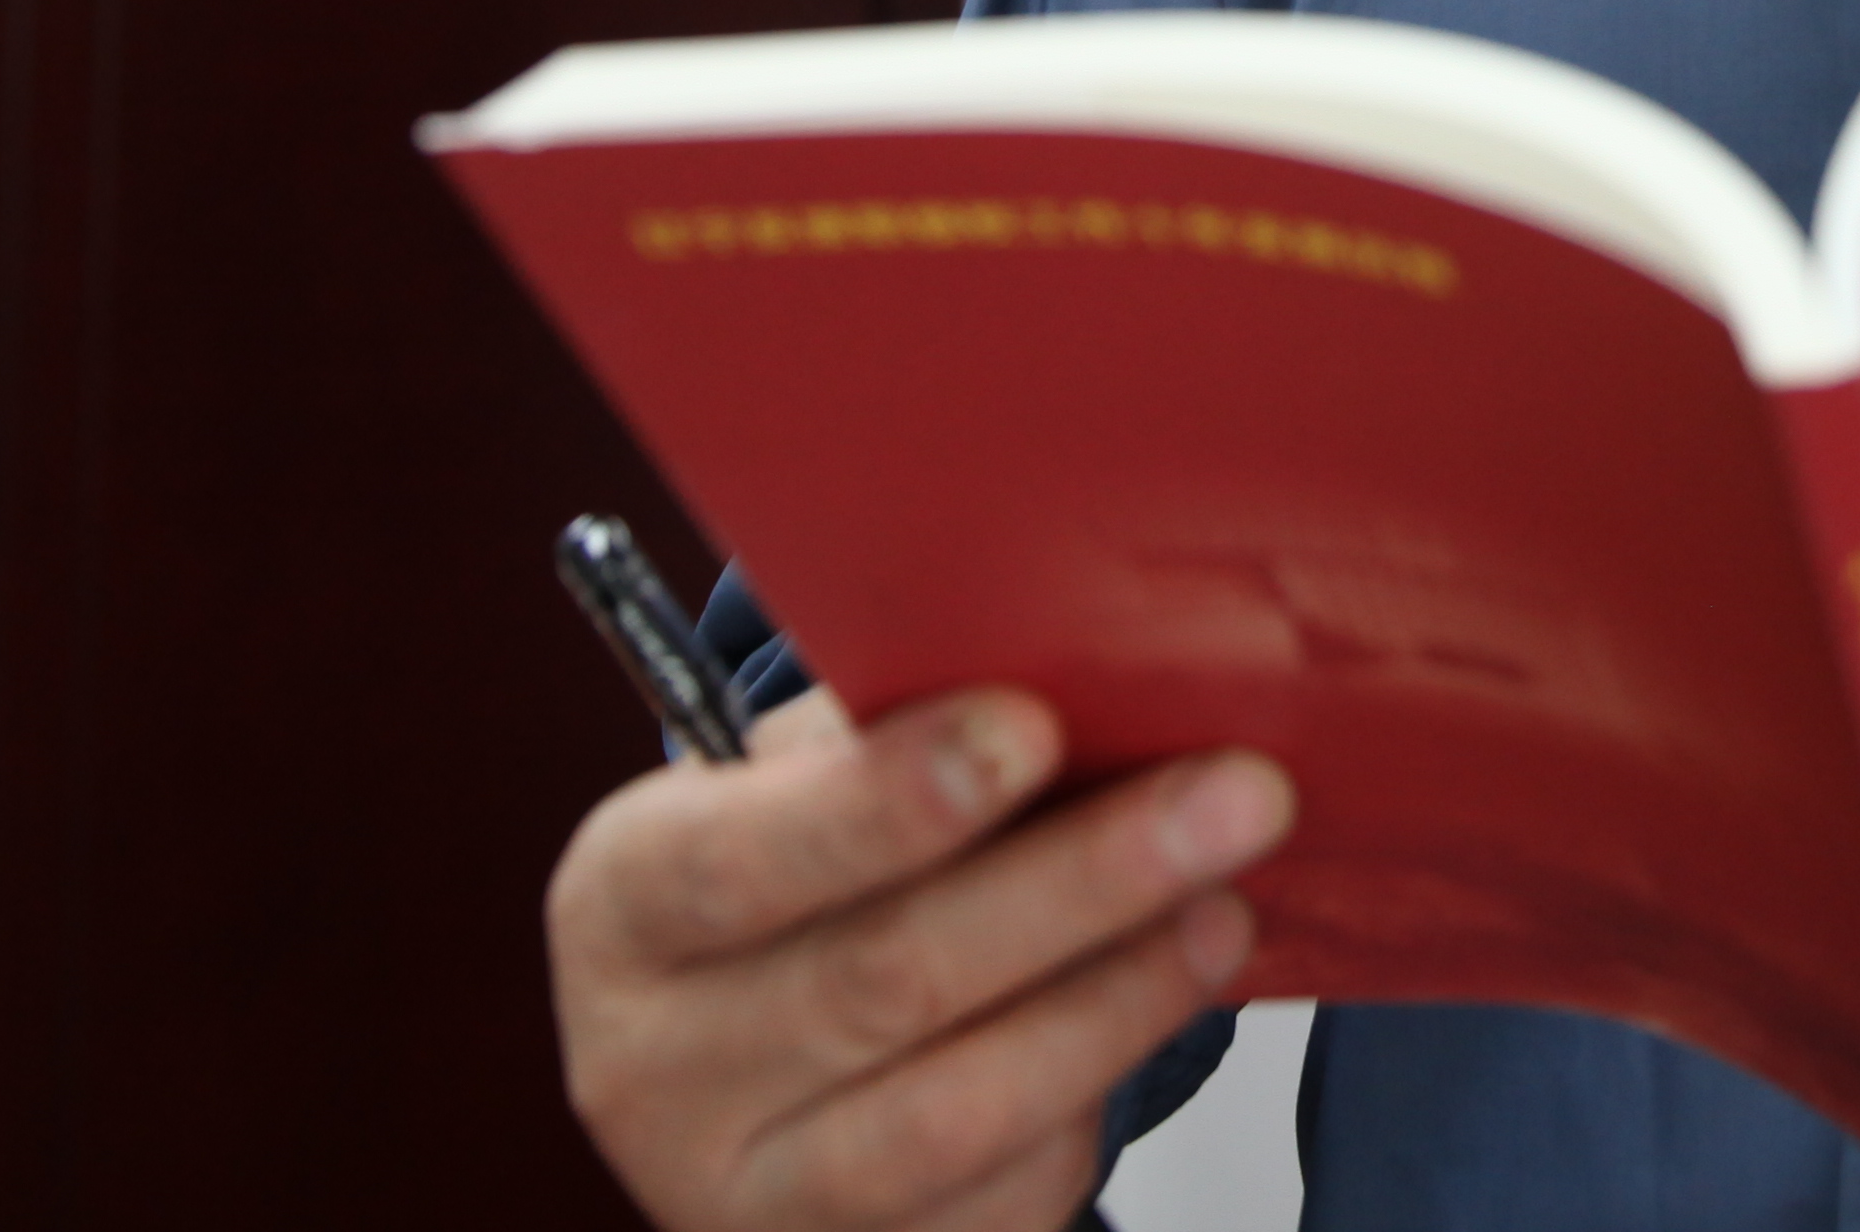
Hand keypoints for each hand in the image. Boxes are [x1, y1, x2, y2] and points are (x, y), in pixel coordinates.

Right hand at [547, 684, 1293, 1231]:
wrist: (753, 1064)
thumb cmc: (806, 875)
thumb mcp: (802, 779)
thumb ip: (899, 731)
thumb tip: (1093, 679)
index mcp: (623, 902)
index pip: (738, 857)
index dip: (888, 799)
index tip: (1033, 726)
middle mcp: (656, 1070)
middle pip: (879, 982)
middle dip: (1078, 881)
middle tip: (1237, 795)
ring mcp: (750, 1196)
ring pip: (956, 1110)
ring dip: (1119, 998)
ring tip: (1226, 905)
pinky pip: (1005, 1193)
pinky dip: (1102, 1092)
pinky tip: (1166, 994)